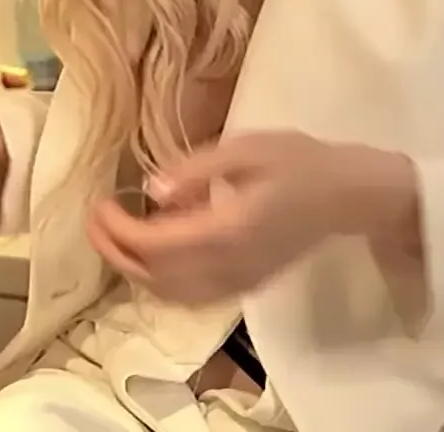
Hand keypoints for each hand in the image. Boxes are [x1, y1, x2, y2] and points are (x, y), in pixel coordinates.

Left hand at [86, 131, 417, 304]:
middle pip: (156, 276)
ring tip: (113, 235)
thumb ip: (197, 170)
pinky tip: (153, 252)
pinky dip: (160, 280)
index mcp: (229, 230)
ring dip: (134, 270)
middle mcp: (231, 265)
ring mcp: (239, 281)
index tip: (98, 205)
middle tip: (94, 219)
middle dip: (115, 251)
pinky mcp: (246, 284)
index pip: (157, 245)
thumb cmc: (300, 162)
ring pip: (171, 293)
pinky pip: (192, 296)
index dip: (118, 231)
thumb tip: (152, 188)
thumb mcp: (247, 148)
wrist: (349, 195)